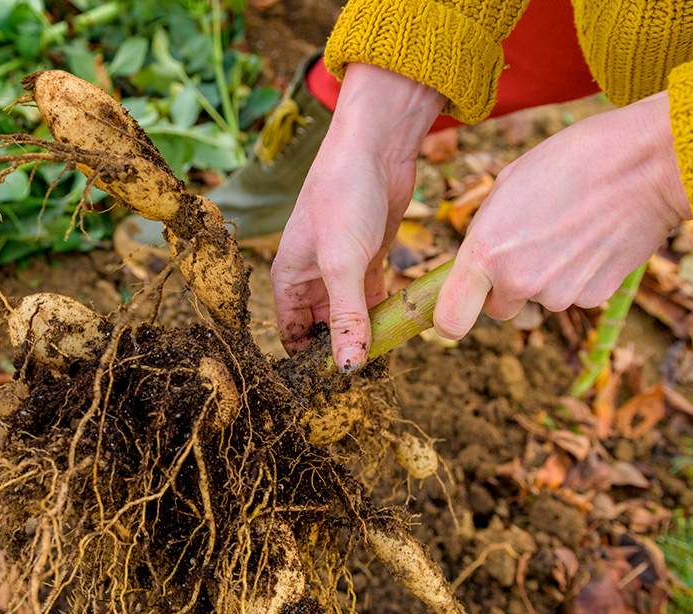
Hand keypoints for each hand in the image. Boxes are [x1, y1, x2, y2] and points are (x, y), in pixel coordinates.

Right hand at [272, 64, 444, 371]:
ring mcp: (343, 270)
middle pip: (323, 331)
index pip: (291, 334)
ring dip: (370, 337)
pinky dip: (387, 315)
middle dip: (344, 353)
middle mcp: (312, 278)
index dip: (308, 361)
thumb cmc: (342, 196)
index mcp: (289, 279)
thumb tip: (348, 368)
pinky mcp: (371, 260)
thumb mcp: (342, 263)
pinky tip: (404, 332)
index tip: (336, 388)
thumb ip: (346, 318)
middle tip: (372, 383)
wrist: (376, 146)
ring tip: (391, 362)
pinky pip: (376, 300)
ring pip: (353, 317)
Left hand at [433, 92, 692, 338]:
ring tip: (571, 227)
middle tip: (531, 244)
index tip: (454, 314)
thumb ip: (486, 233)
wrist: (648, 162)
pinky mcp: (594, 297)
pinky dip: (581, 274)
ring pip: (541, 298)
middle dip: (507, 287)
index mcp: (484, 252)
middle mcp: (517, 281)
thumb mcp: (508, 185)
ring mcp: (558, 294)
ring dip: (549, 275)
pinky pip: (575, 294)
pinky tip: (594, 237)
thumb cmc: (574, 160)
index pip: (449, 319)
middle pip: (499, 308)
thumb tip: (479, 262)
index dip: (450, 319)